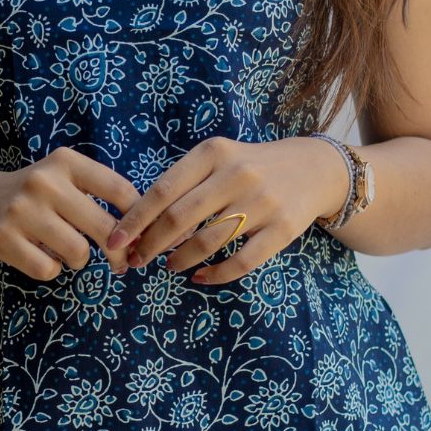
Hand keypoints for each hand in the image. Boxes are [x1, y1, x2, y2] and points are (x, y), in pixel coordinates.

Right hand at [0, 148, 135, 281]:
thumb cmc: (33, 195)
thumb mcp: (63, 178)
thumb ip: (98, 195)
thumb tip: (143, 232)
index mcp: (66, 162)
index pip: (120, 191)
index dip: (139, 220)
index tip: (140, 236)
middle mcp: (44, 182)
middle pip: (105, 228)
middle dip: (118, 252)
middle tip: (120, 262)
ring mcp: (21, 210)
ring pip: (77, 252)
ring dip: (79, 260)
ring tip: (67, 252)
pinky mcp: (2, 238)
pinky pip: (47, 269)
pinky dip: (50, 270)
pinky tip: (40, 256)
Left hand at [107, 136, 348, 285]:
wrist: (316, 169)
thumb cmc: (253, 166)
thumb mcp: (219, 160)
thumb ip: (184, 183)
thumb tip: (140, 223)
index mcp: (213, 153)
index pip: (162, 190)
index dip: (134, 220)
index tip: (114, 241)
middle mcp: (236, 174)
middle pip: (179, 218)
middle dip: (150, 244)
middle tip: (136, 260)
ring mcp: (262, 202)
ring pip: (206, 241)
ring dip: (179, 260)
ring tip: (169, 265)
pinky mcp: (282, 229)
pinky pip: (241, 261)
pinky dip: (215, 274)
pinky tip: (200, 277)